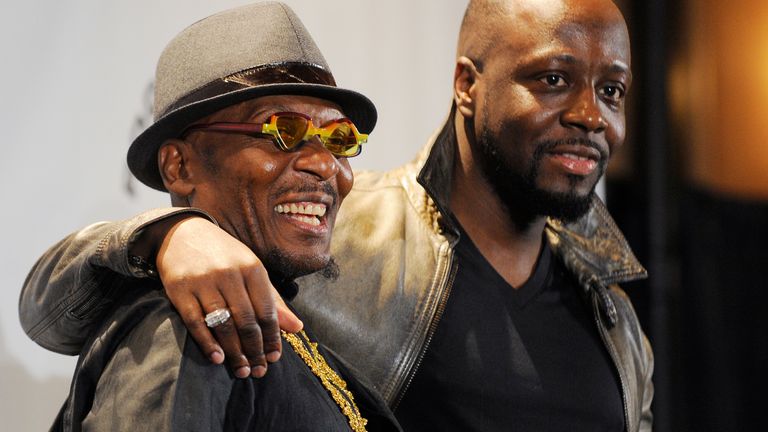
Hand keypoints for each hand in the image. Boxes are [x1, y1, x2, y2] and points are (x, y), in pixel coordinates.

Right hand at [155, 217, 302, 377]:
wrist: (182, 233)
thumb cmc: (224, 255)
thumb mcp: (252, 269)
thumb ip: (273, 299)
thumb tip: (297, 328)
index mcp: (252, 268)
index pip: (267, 310)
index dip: (273, 337)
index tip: (274, 358)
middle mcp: (229, 274)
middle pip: (246, 321)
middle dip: (255, 350)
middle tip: (259, 371)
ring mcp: (203, 282)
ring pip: (222, 324)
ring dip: (234, 352)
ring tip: (242, 370)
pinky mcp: (180, 290)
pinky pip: (196, 322)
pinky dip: (207, 343)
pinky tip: (217, 358)